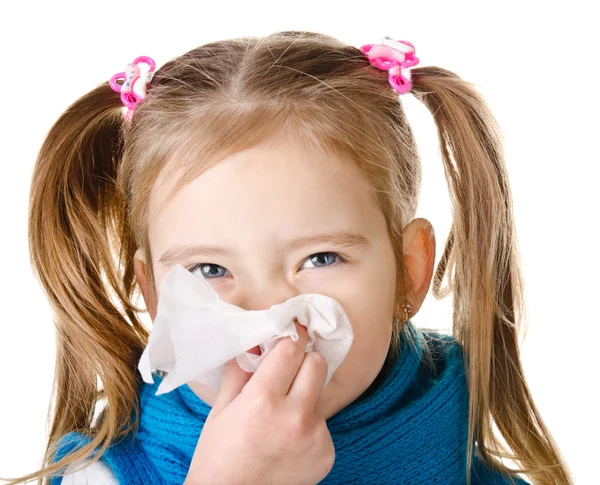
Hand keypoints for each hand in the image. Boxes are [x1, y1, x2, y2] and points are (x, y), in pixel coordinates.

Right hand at [184, 320, 334, 484]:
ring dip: (306, 394)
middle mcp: (295, 417)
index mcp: (263, 401)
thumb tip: (255, 341)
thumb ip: (240, 371)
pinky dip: (309, 424)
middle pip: (317, 364)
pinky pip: (323, 423)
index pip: (291, 349)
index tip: (290, 333)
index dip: (290, 338)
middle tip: (289, 369)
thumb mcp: (221, 409)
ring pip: (321, 394)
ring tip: (283, 414)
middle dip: (304, 360)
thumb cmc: (217, 456)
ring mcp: (315, 436)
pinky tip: (289, 440)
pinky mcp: (327, 453)